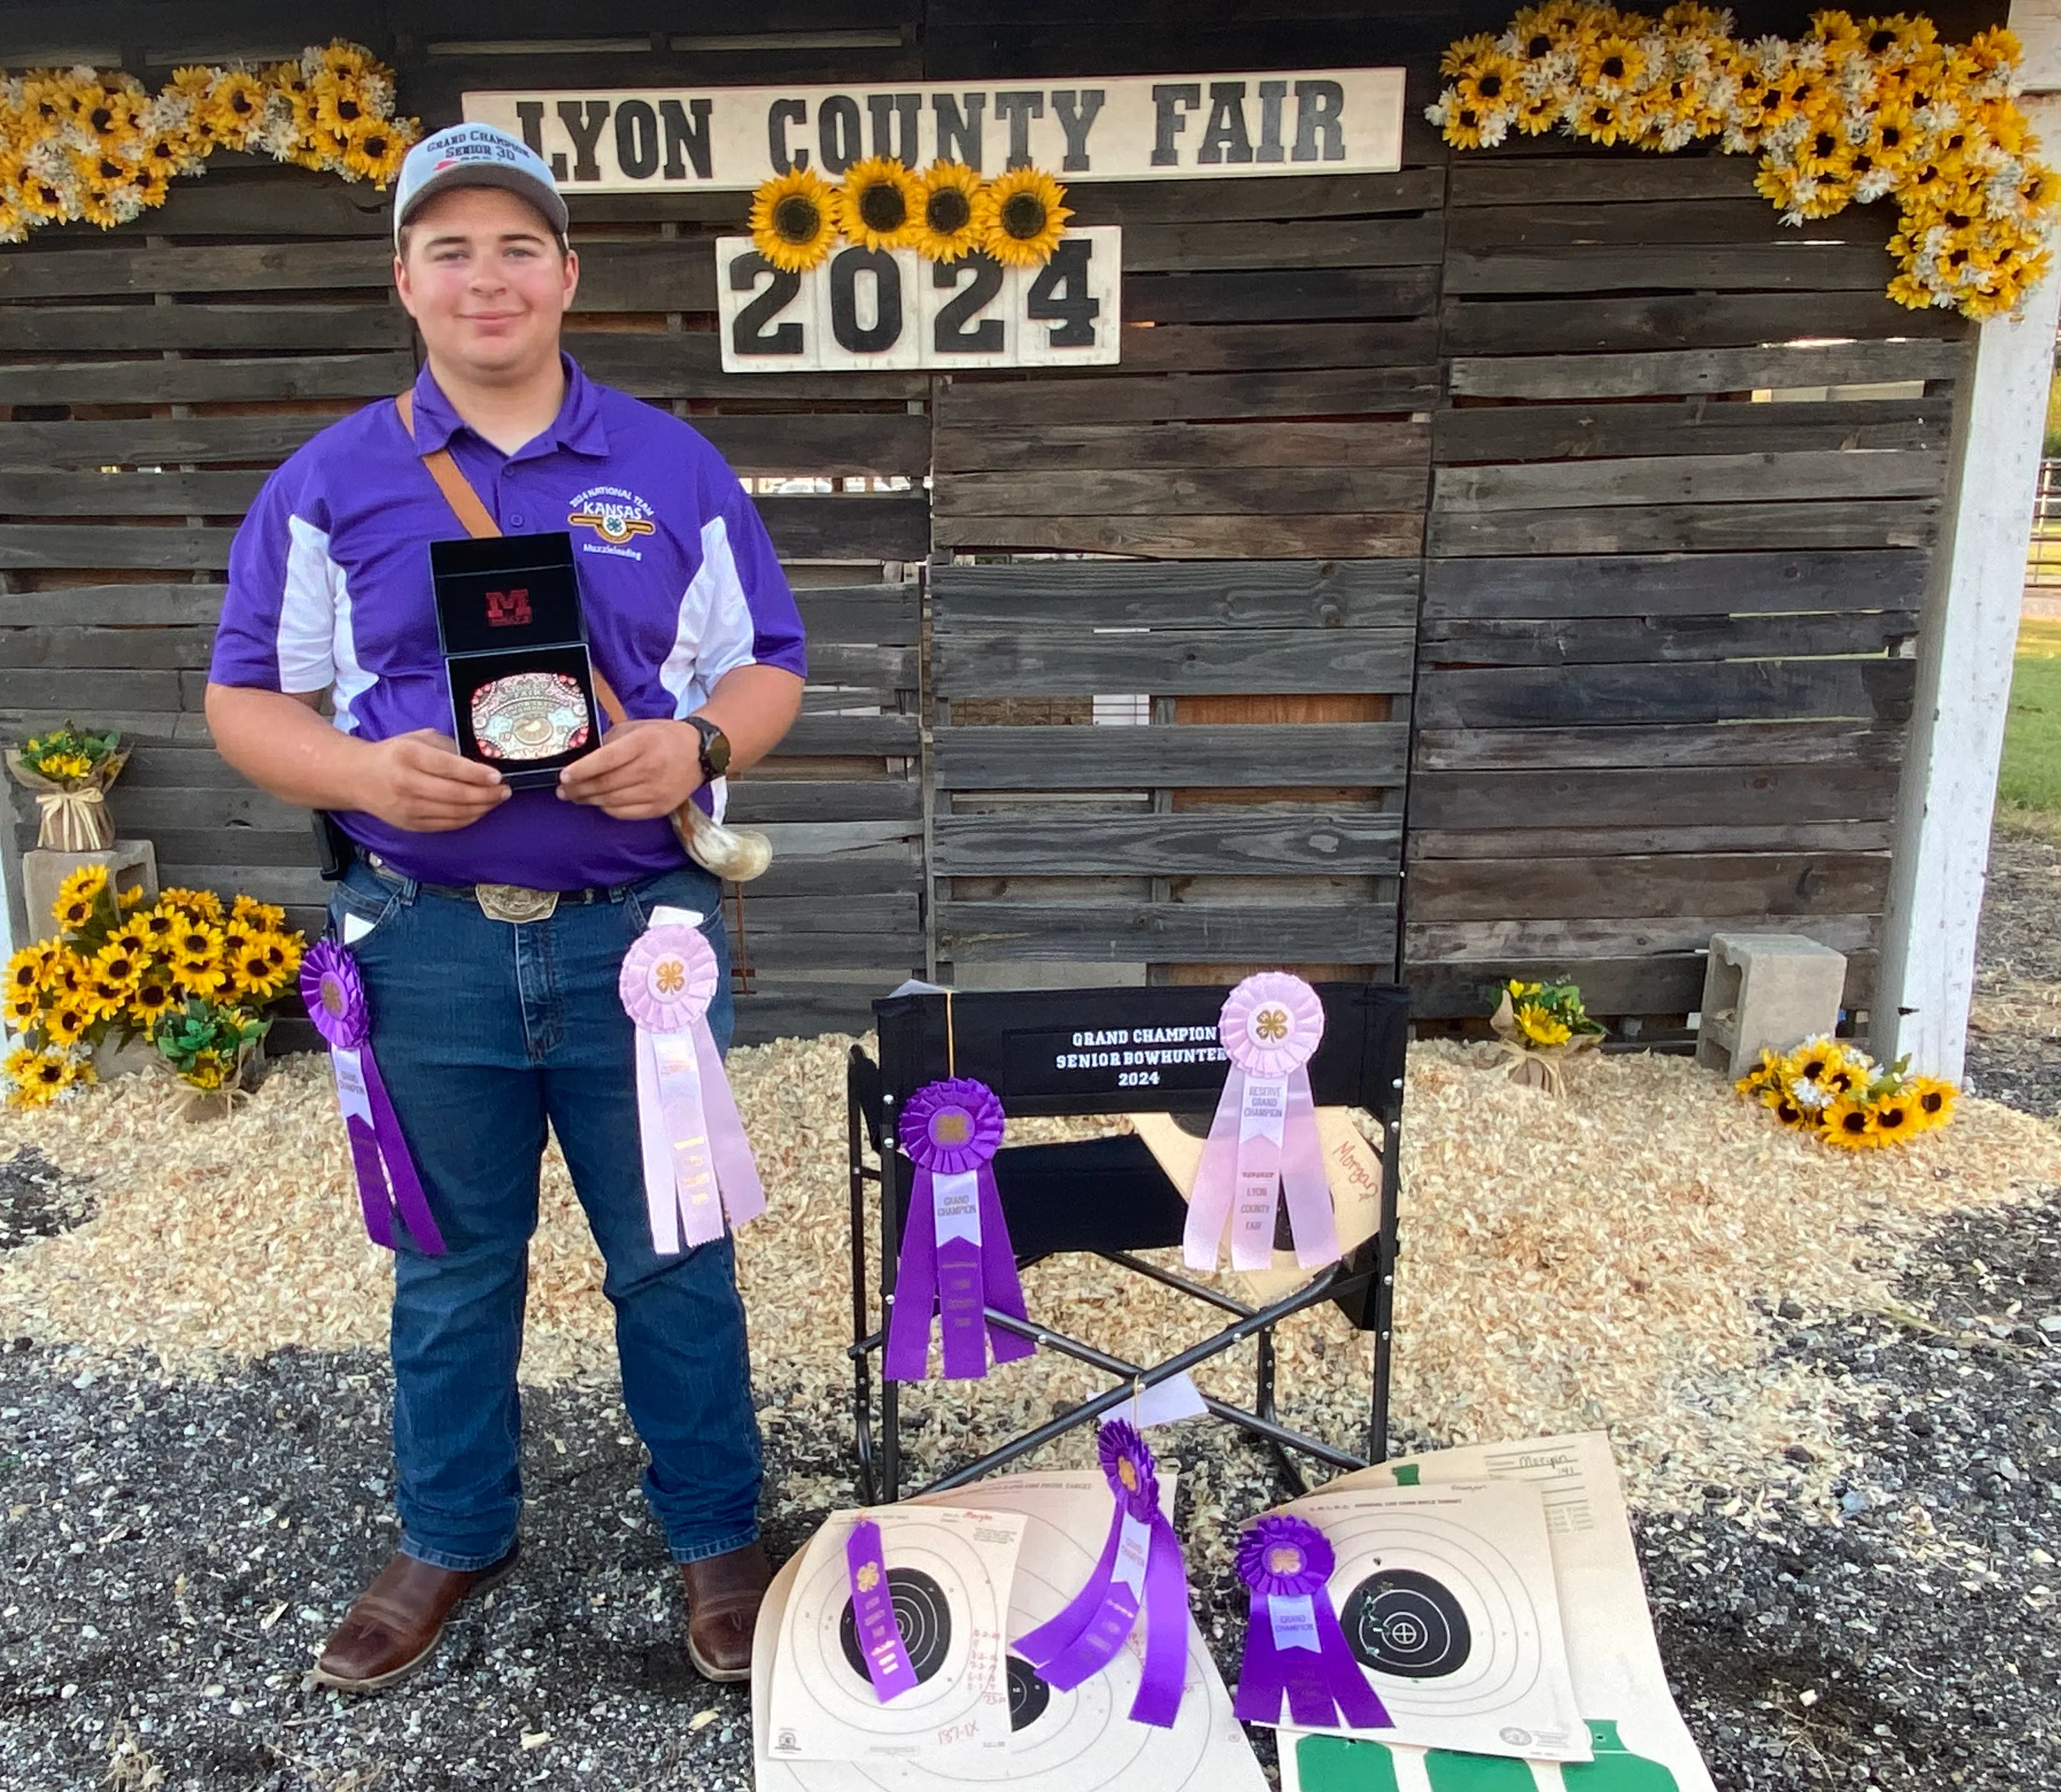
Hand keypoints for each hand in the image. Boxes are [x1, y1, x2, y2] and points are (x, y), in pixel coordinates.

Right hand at [358, 730, 508, 831]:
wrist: (357, 778)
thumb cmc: (395, 754)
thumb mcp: (418, 739)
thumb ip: (448, 747)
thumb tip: (480, 761)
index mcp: (409, 755)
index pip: (448, 767)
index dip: (476, 774)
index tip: (497, 776)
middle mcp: (407, 783)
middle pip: (455, 794)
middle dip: (486, 794)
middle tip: (505, 790)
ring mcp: (408, 808)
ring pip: (454, 813)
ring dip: (482, 808)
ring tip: (497, 799)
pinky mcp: (410, 825)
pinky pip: (447, 825)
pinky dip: (468, 818)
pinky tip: (480, 809)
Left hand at [556, 717, 700, 819]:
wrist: (700, 753)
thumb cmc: (662, 737)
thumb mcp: (636, 728)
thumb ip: (610, 740)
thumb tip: (583, 758)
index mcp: (643, 743)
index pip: (606, 760)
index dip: (582, 770)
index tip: (564, 776)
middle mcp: (650, 768)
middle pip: (605, 784)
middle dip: (578, 789)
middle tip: (563, 790)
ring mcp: (656, 791)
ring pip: (612, 801)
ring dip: (589, 801)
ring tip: (575, 797)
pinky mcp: (660, 807)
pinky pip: (625, 813)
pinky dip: (607, 809)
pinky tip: (599, 803)